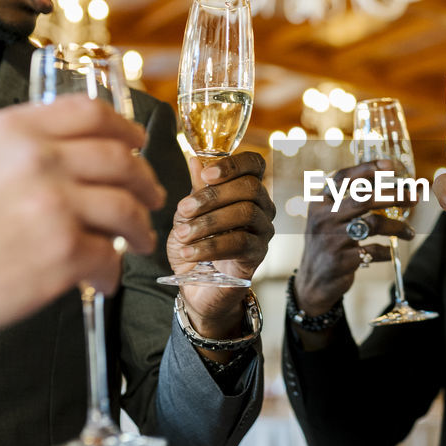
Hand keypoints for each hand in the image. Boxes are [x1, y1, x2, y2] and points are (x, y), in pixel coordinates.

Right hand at [0, 96, 165, 365]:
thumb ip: (19, 149)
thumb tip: (69, 156)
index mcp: (14, 130)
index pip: (90, 112)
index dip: (124, 129)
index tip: (138, 144)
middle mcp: (40, 160)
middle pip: (121, 160)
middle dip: (145, 181)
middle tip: (152, 197)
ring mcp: (55, 205)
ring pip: (128, 208)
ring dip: (141, 228)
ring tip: (141, 240)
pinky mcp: (63, 252)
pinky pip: (111, 257)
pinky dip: (112, 272)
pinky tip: (102, 279)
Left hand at [167, 151, 275, 334]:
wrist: (196, 287)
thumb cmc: (195, 246)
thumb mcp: (188, 215)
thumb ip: (196, 189)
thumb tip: (196, 159)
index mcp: (246, 190)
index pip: (255, 164)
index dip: (235, 164)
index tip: (207, 174)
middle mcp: (262, 207)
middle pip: (251, 188)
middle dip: (214, 195)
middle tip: (184, 208)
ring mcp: (263, 232)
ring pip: (246, 213)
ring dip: (209, 222)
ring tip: (182, 235)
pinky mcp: (258, 255)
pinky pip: (241, 243)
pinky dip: (211, 246)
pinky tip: (189, 252)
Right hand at [293, 160, 413, 316]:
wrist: (312, 282)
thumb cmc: (329, 244)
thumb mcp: (329, 220)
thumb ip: (349, 203)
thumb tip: (387, 186)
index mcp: (320, 203)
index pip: (343, 177)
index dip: (367, 168)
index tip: (391, 165)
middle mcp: (323, 218)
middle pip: (365, 199)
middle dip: (394, 196)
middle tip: (414, 198)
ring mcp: (330, 240)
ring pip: (374, 224)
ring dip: (398, 227)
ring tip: (410, 232)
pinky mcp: (340, 261)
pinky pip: (373, 250)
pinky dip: (386, 250)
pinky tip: (390, 251)